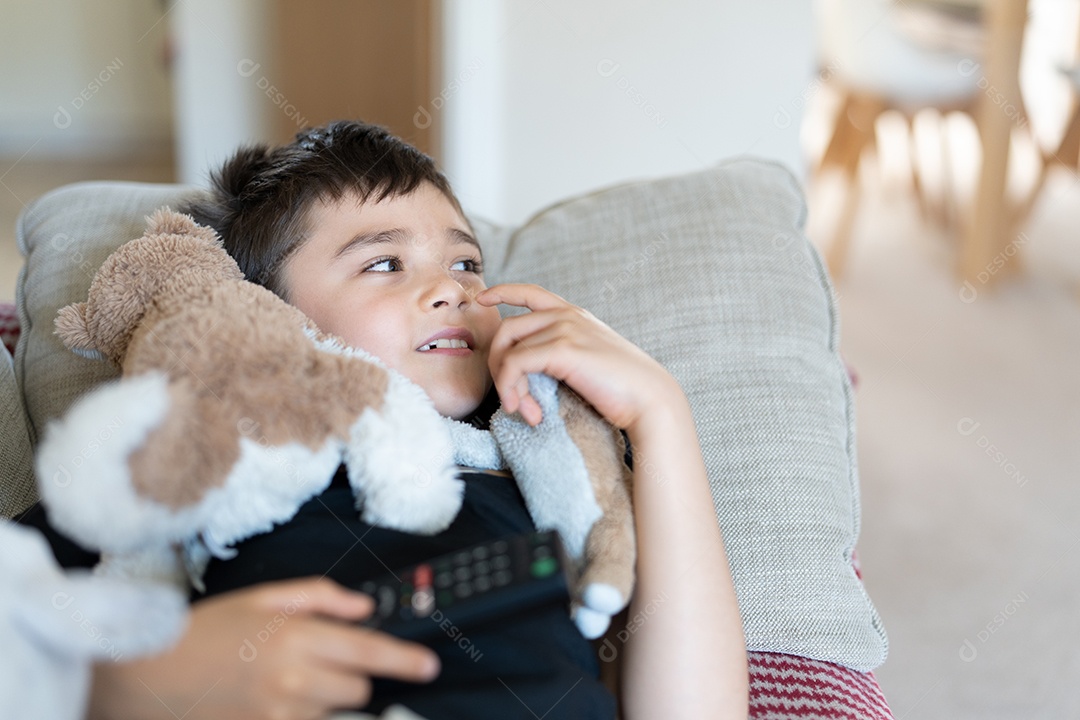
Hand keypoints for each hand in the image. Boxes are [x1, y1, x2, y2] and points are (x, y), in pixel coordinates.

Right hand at [88, 577, 439, 719]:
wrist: (147, 676)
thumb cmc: (204, 631)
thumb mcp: (263, 597)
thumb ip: (321, 598)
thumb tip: (364, 607)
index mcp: (296, 636)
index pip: (369, 651)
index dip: (405, 660)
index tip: (429, 665)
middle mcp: (294, 678)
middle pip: (358, 687)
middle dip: (350, 674)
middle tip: (315, 660)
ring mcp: (280, 715)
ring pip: (333, 711)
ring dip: (323, 698)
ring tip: (282, 680)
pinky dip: (302, 715)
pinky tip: (273, 700)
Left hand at [476, 283, 679, 435]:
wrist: (650, 399)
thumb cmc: (623, 388)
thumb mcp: (589, 359)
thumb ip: (563, 352)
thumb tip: (530, 368)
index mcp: (574, 315)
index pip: (530, 292)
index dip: (503, 291)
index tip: (483, 298)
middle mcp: (566, 315)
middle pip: (506, 329)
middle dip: (499, 367)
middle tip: (513, 401)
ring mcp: (564, 329)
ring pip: (507, 349)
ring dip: (507, 385)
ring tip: (523, 410)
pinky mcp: (562, 349)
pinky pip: (515, 364)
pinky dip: (512, 389)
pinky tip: (527, 411)